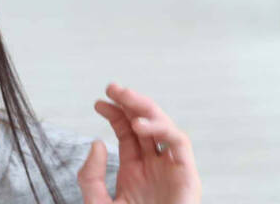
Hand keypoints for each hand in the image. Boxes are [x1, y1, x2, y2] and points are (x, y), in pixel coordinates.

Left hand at [78, 83, 200, 203]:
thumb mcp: (98, 203)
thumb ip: (91, 176)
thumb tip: (95, 143)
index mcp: (134, 169)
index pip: (126, 133)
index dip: (114, 114)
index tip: (99, 102)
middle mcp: (154, 165)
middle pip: (145, 124)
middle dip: (130, 103)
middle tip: (113, 87)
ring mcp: (171, 168)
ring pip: (164, 127)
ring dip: (146, 109)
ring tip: (126, 99)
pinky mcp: (187, 175)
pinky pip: (180, 144)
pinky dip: (163, 129)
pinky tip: (141, 124)